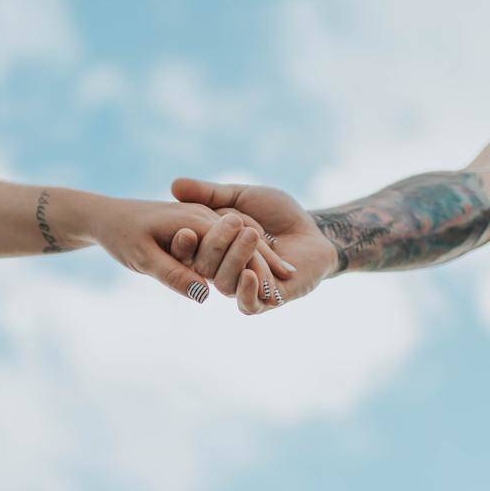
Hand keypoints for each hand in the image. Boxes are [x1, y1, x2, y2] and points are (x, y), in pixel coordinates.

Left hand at [84, 196, 279, 304]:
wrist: (105, 216)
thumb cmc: (120, 236)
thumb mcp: (143, 258)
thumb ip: (173, 273)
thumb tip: (200, 293)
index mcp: (195, 222)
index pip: (234, 247)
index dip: (256, 268)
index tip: (275, 288)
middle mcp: (203, 218)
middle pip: (243, 241)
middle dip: (265, 261)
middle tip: (289, 281)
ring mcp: (202, 219)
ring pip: (238, 237)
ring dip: (259, 257)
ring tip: (283, 278)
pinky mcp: (199, 223)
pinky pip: (226, 235)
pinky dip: (244, 250)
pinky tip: (253, 269)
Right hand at [171, 178, 340, 313]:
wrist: (315, 230)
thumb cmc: (278, 213)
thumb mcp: (242, 197)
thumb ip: (211, 194)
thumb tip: (174, 185)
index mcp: (211, 250)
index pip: (187, 252)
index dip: (183, 245)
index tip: (185, 230)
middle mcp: (221, 271)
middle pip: (204, 268)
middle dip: (216, 245)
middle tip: (234, 221)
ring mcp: (242, 287)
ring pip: (224, 284)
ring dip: (236, 259)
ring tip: (253, 235)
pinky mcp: (266, 301)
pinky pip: (248, 305)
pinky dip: (246, 291)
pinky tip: (251, 274)